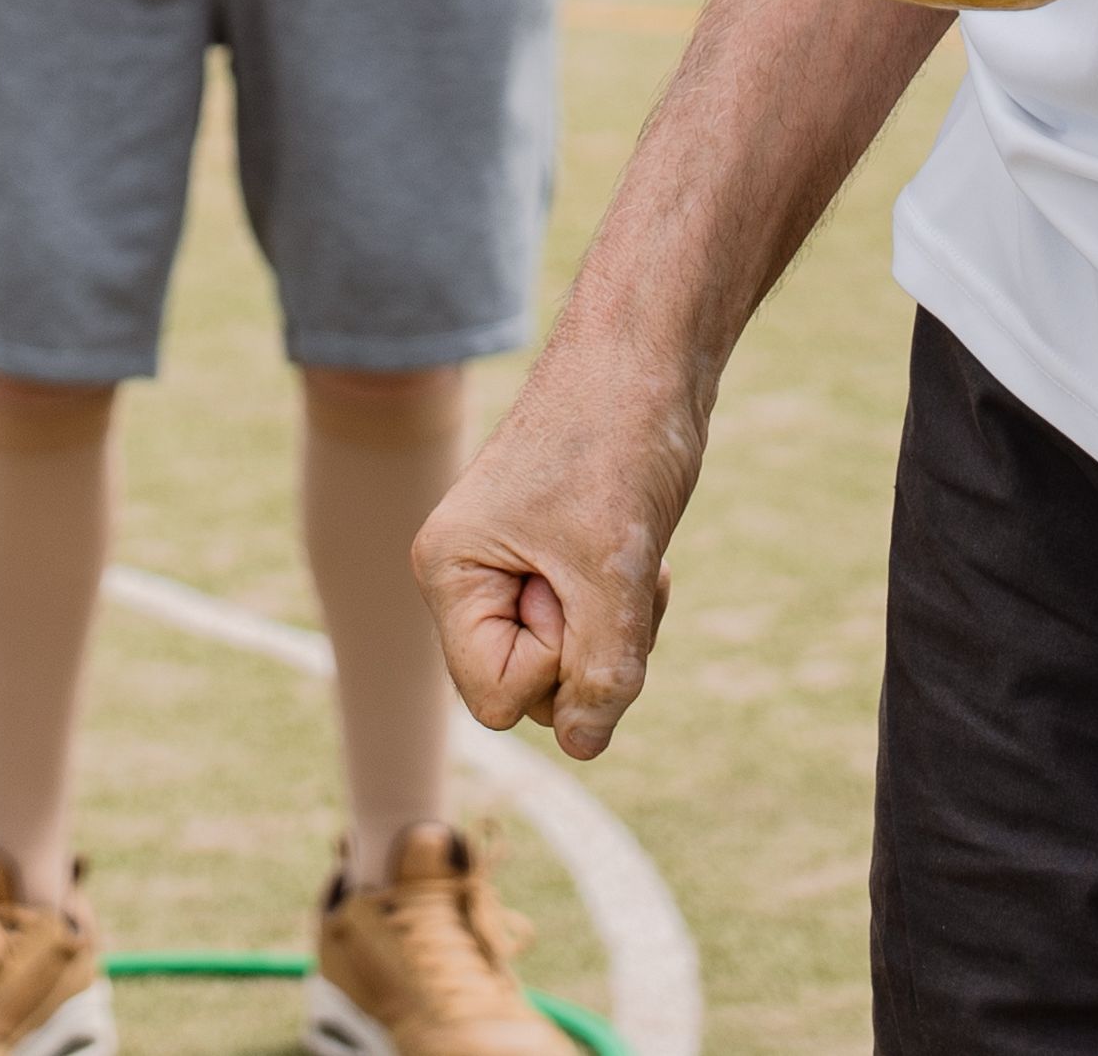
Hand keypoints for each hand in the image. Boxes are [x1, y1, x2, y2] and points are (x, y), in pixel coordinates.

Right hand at [417, 329, 701, 758]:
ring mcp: (508, 566)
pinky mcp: (551, 557)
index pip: (495, 698)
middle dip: (592, 649)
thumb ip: (603, 672)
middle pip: (530, 688)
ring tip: (632, 555)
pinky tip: (638, 552)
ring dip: (617, 626)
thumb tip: (586, 745)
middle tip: (615, 571)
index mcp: (449, 572)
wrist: (649, 353)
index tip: (579, 594)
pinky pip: (587, 625)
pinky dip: (624, 602)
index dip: (555, 668)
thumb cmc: (618, 443)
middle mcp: (466, 575)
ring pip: (567, 660)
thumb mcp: (615, 574)